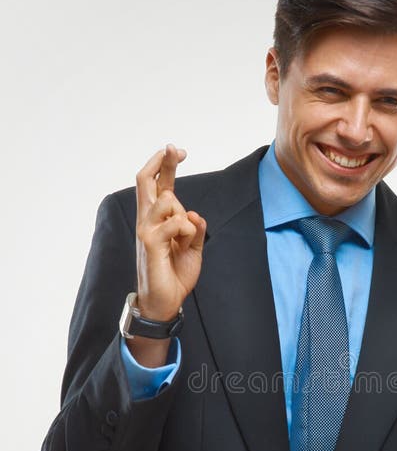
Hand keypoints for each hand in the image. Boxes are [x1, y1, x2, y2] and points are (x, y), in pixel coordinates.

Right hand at [135, 143, 206, 320]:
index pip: (158, 184)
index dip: (166, 165)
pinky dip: (187, 231)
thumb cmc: (176, 274)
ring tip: (185, 238)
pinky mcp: (149, 243)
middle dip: (162, 161)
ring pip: (166, 201)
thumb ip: (196, 229)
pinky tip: (184, 244)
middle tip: (176, 149)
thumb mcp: (194, 248)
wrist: (166, 302)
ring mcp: (146, 230)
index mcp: (158, 219)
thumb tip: (194, 214)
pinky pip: (173, 223)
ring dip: (184, 216)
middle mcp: (147, 220)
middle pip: (146, 180)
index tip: (179, 151)